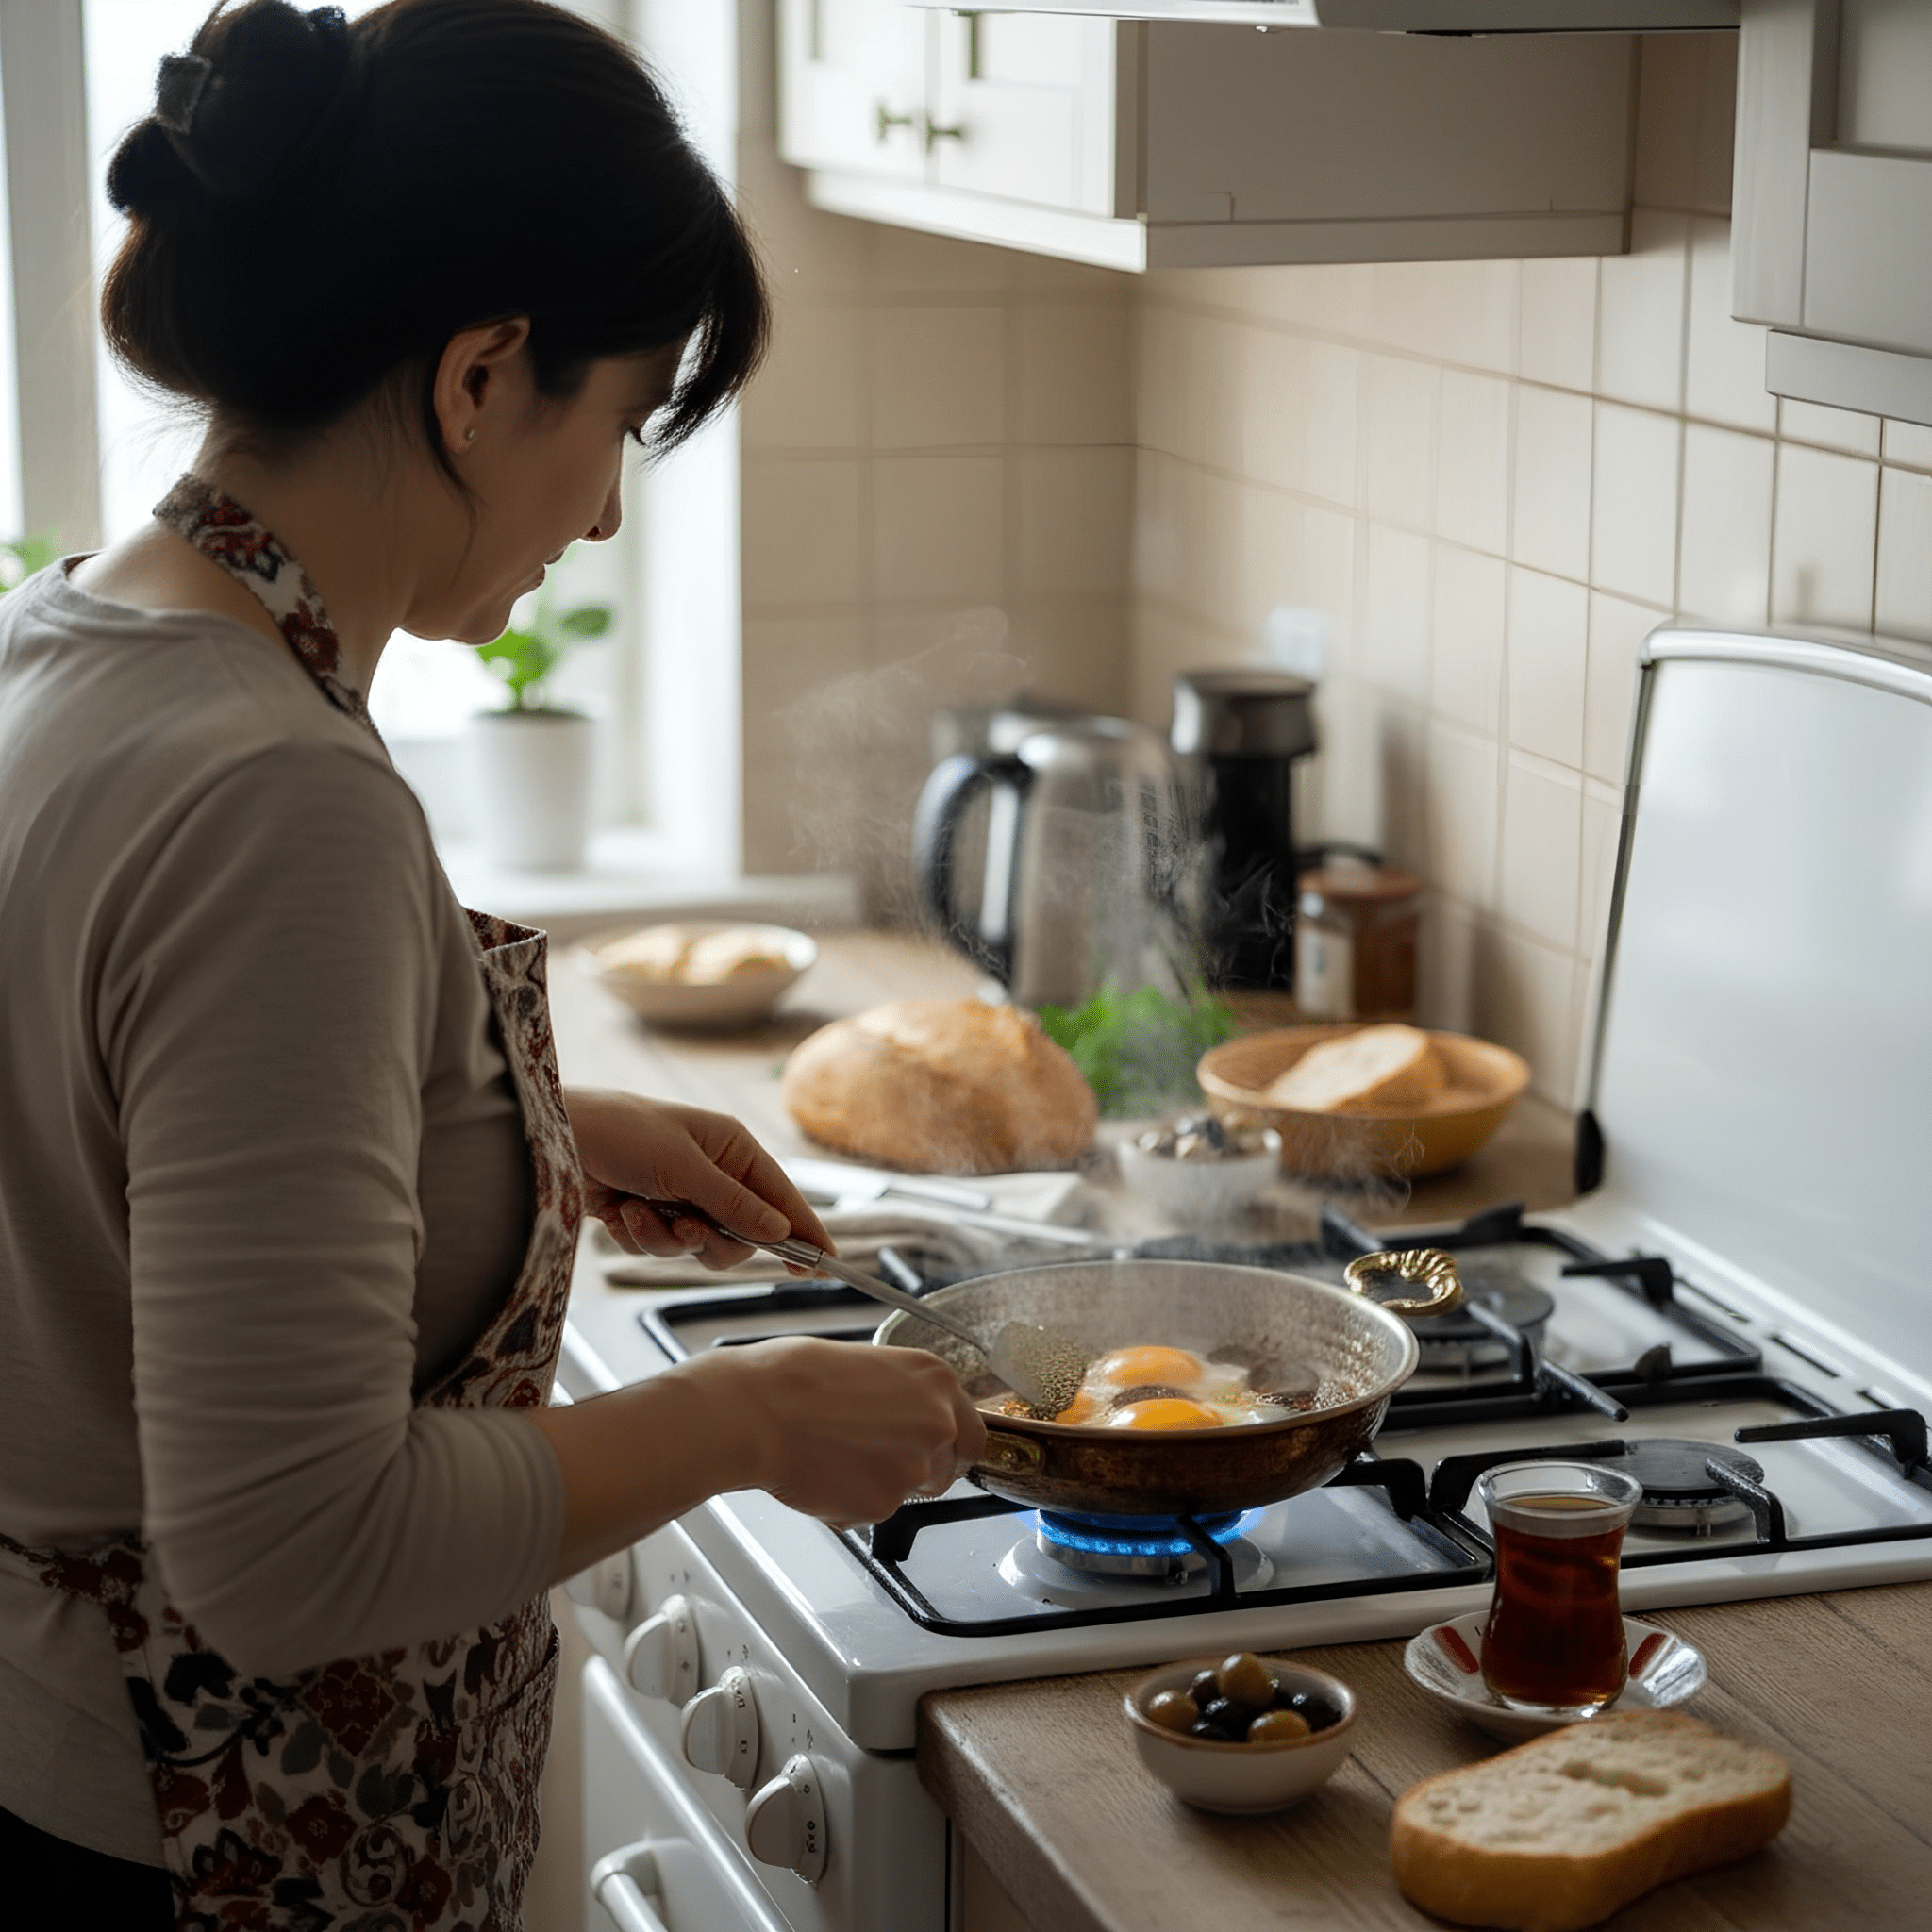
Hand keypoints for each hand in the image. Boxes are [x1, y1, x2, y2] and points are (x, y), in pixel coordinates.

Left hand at [564, 1088, 832, 1268]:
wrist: (553, 1139)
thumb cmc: (620, 1132)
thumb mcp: (683, 1168)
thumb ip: (734, 1204)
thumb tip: (781, 1231)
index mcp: (732, 1148)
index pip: (782, 1196)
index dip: (805, 1231)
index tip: (827, 1265)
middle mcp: (712, 1173)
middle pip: (742, 1234)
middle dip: (712, 1240)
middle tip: (687, 1230)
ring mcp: (680, 1196)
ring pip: (699, 1246)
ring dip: (666, 1237)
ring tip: (639, 1211)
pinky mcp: (649, 1214)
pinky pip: (662, 1247)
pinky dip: (640, 1236)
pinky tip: (618, 1212)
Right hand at [684, 1337, 987, 1526]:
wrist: (758, 1410)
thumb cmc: (795, 1378)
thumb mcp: (868, 1365)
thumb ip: (904, 1396)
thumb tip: (906, 1418)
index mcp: (937, 1380)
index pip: (973, 1431)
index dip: (950, 1446)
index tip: (936, 1453)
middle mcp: (939, 1423)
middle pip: (950, 1468)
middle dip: (921, 1470)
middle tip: (878, 1461)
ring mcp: (915, 1467)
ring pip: (912, 1493)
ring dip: (884, 1485)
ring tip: (836, 1460)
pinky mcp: (884, 1504)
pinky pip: (874, 1512)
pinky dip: (852, 1503)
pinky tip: (821, 1476)